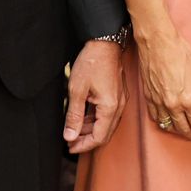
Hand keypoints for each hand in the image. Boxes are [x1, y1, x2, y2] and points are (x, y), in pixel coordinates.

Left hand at [64, 39, 127, 153]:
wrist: (104, 42)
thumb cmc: (91, 63)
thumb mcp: (77, 91)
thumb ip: (74, 116)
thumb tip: (70, 136)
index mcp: (110, 107)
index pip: (99, 137)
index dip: (84, 146)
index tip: (70, 147)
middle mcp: (119, 106)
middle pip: (105, 133)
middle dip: (87, 140)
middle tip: (70, 143)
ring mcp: (120, 100)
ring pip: (107, 124)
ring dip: (91, 130)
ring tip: (74, 130)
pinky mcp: (118, 94)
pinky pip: (108, 114)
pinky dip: (96, 119)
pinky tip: (84, 117)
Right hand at [136, 24, 190, 141]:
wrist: (157, 43)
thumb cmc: (180, 53)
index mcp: (188, 99)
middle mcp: (172, 105)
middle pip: (183, 129)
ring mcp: (158, 102)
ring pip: (168, 126)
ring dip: (178, 131)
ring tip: (185, 131)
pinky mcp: (148, 98)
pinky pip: (155, 118)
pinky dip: (163, 123)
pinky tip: (168, 122)